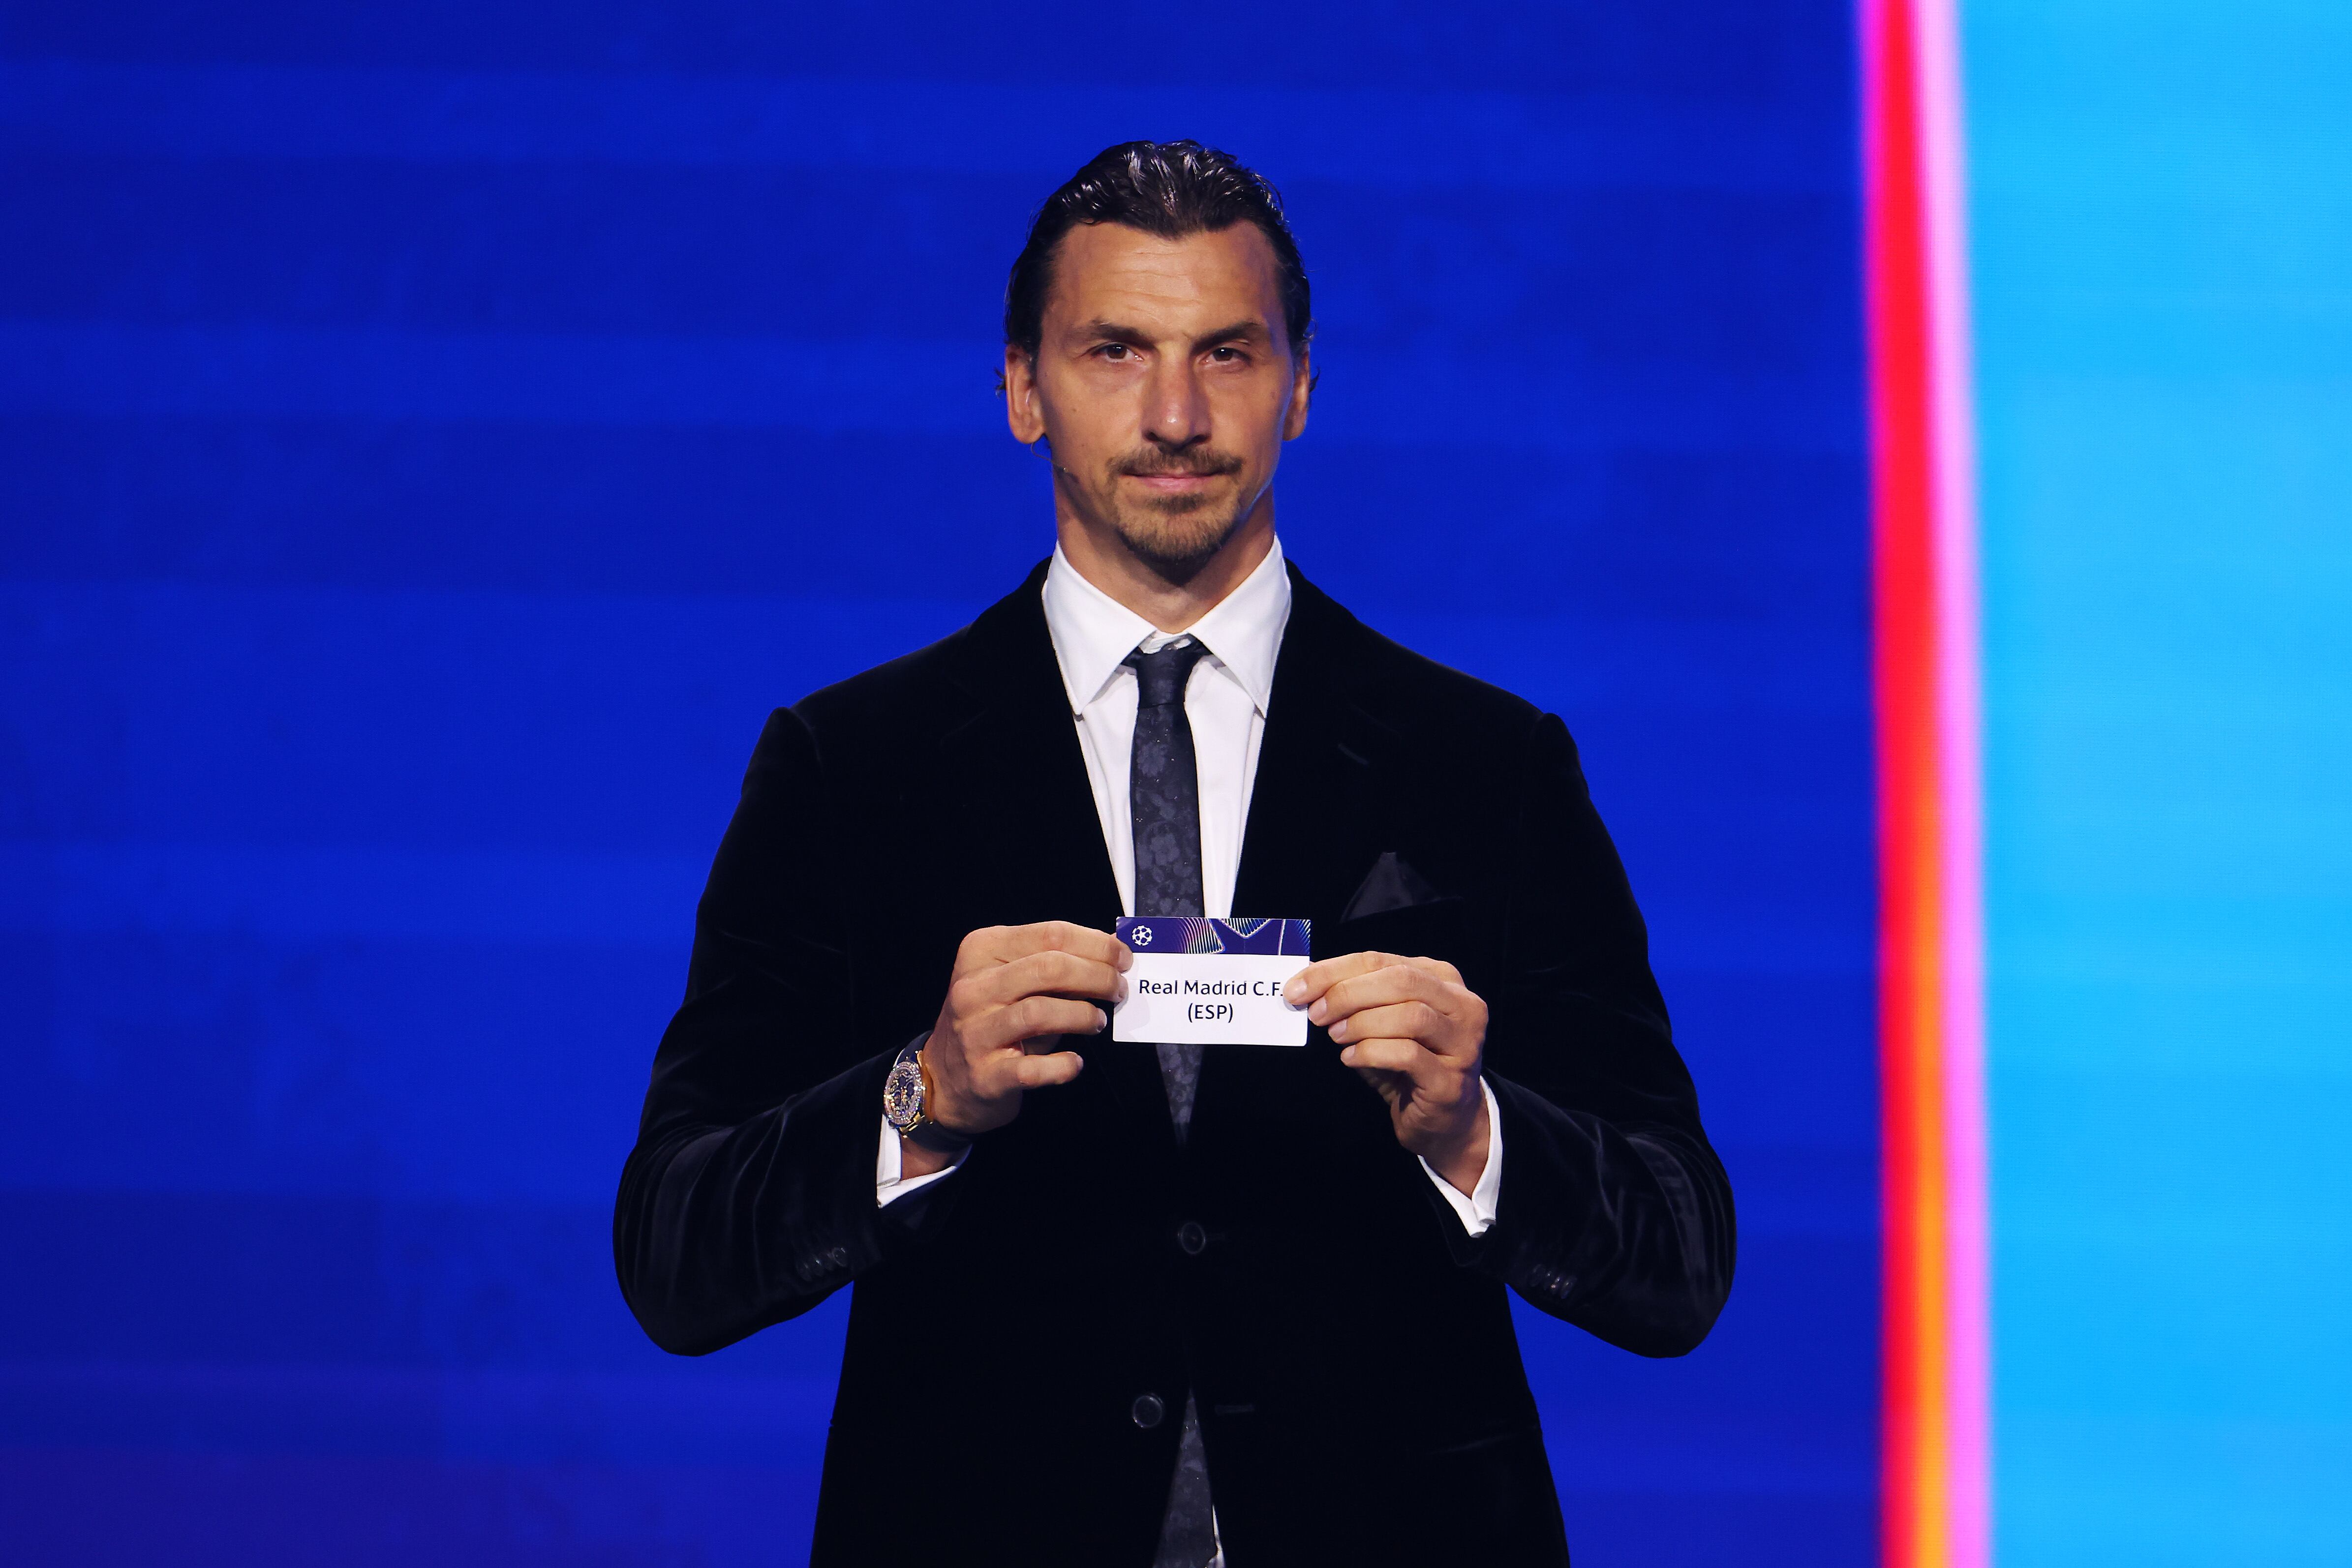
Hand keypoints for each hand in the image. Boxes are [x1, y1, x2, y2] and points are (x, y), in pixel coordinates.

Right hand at [908, 922, 1131, 1175]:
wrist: (945, 1079)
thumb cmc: (991, 1022)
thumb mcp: (1013, 982)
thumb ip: (1054, 964)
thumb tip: (1112, 951)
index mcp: (981, 951)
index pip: (1050, 934)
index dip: (1097, 944)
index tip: (1123, 957)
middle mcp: (973, 988)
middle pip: (1049, 968)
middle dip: (1097, 976)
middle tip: (1119, 989)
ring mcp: (975, 1032)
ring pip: (1041, 1012)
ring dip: (1083, 1016)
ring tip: (1098, 1021)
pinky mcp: (985, 1075)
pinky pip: (1033, 1068)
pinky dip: (1063, 1066)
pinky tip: (1075, 1063)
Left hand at [1284, 951, 1490, 1194]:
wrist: (1443, 1119)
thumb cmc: (1406, 1065)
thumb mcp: (1380, 1022)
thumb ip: (1355, 1000)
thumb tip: (1307, 989)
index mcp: (1441, 978)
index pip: (1381, 960)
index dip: (1334, 970)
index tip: (1297, 988)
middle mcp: (1462, 1005)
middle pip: (1401, 981)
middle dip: (1348, 994)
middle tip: (1316, 1013)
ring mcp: (1463, 1043)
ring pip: (1411, 1015)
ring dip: (1362, 1023)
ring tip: (1335, 1036)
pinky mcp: (1452, 1080)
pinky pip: (1408, 1055)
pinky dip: (1372, 1052)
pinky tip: (1351, 1058)